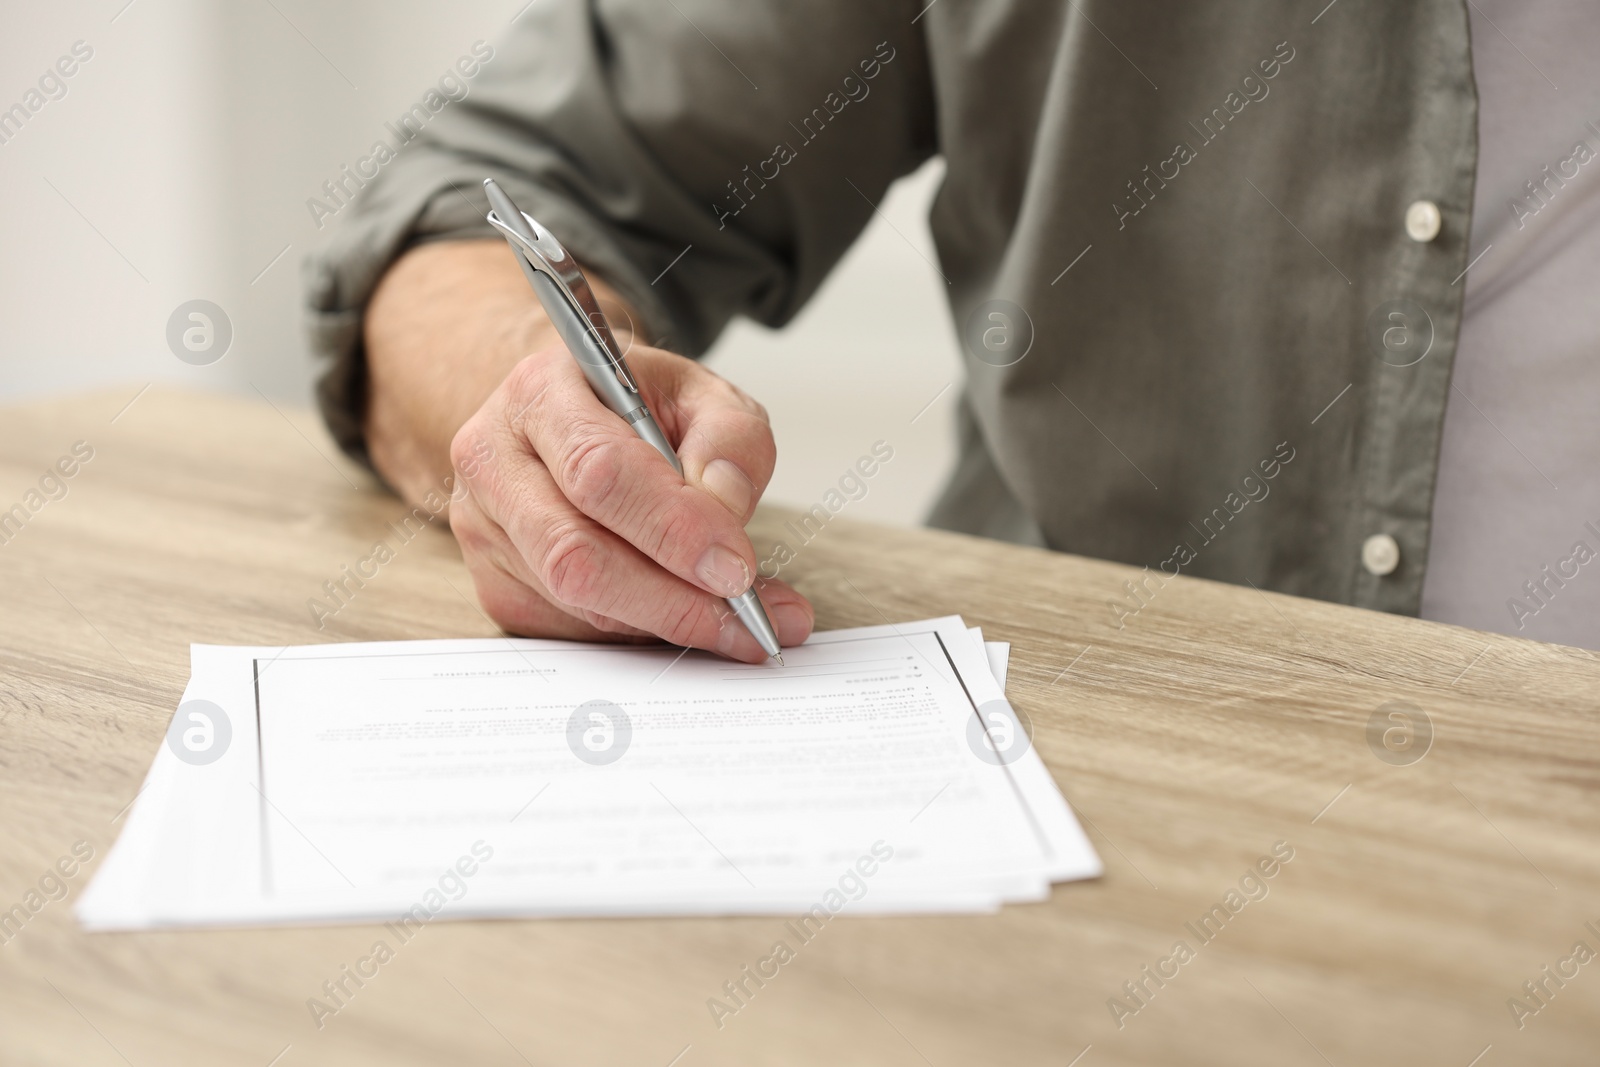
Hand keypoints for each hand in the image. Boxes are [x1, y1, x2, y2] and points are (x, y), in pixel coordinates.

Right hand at [446, 343, 813, 660]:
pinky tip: (684, 612)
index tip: (737, 567)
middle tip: (747, 617)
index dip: (673, 529)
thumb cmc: (635, 405)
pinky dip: (641, 630)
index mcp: (541, 392)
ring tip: (739, 621)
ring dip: (668, 621)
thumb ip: (729, 438)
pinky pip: (573, 629)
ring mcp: (486, 529)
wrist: (569, 418)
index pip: (599, 472)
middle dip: (672, 597)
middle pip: (574, 553)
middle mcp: (495, 460)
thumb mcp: (701, 394)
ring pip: (577, 602)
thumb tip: (725, 506)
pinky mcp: (498, 584)